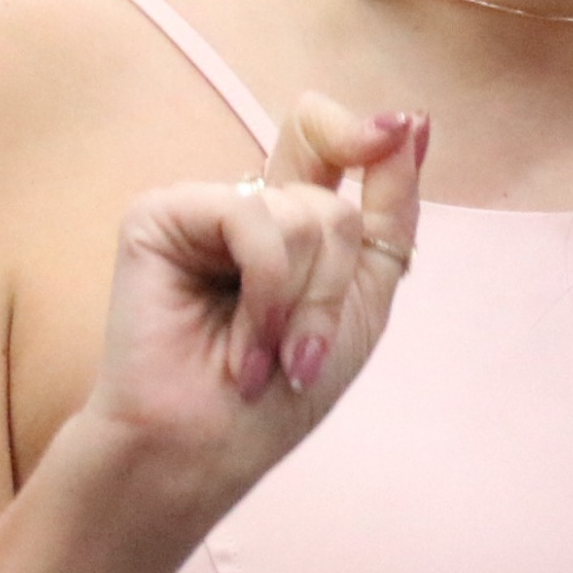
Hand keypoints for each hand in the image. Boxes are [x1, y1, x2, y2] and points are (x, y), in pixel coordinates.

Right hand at [82, 94, 428, 519]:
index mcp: (295, 222)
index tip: (401, 130)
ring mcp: (203, 208)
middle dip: (334, 285)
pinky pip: (250, 214)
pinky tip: (245, 344)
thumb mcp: (361, 300)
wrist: (207, 451)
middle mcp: (250, 206)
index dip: (372, 139)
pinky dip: (265, 289)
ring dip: (301, 303)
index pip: (340, 147)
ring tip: (267, 357)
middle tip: (303, 353)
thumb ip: (388, 210)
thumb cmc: (280, 398)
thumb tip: (411, 121)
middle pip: (331, 190)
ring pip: (302, 211)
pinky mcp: (160, 215)